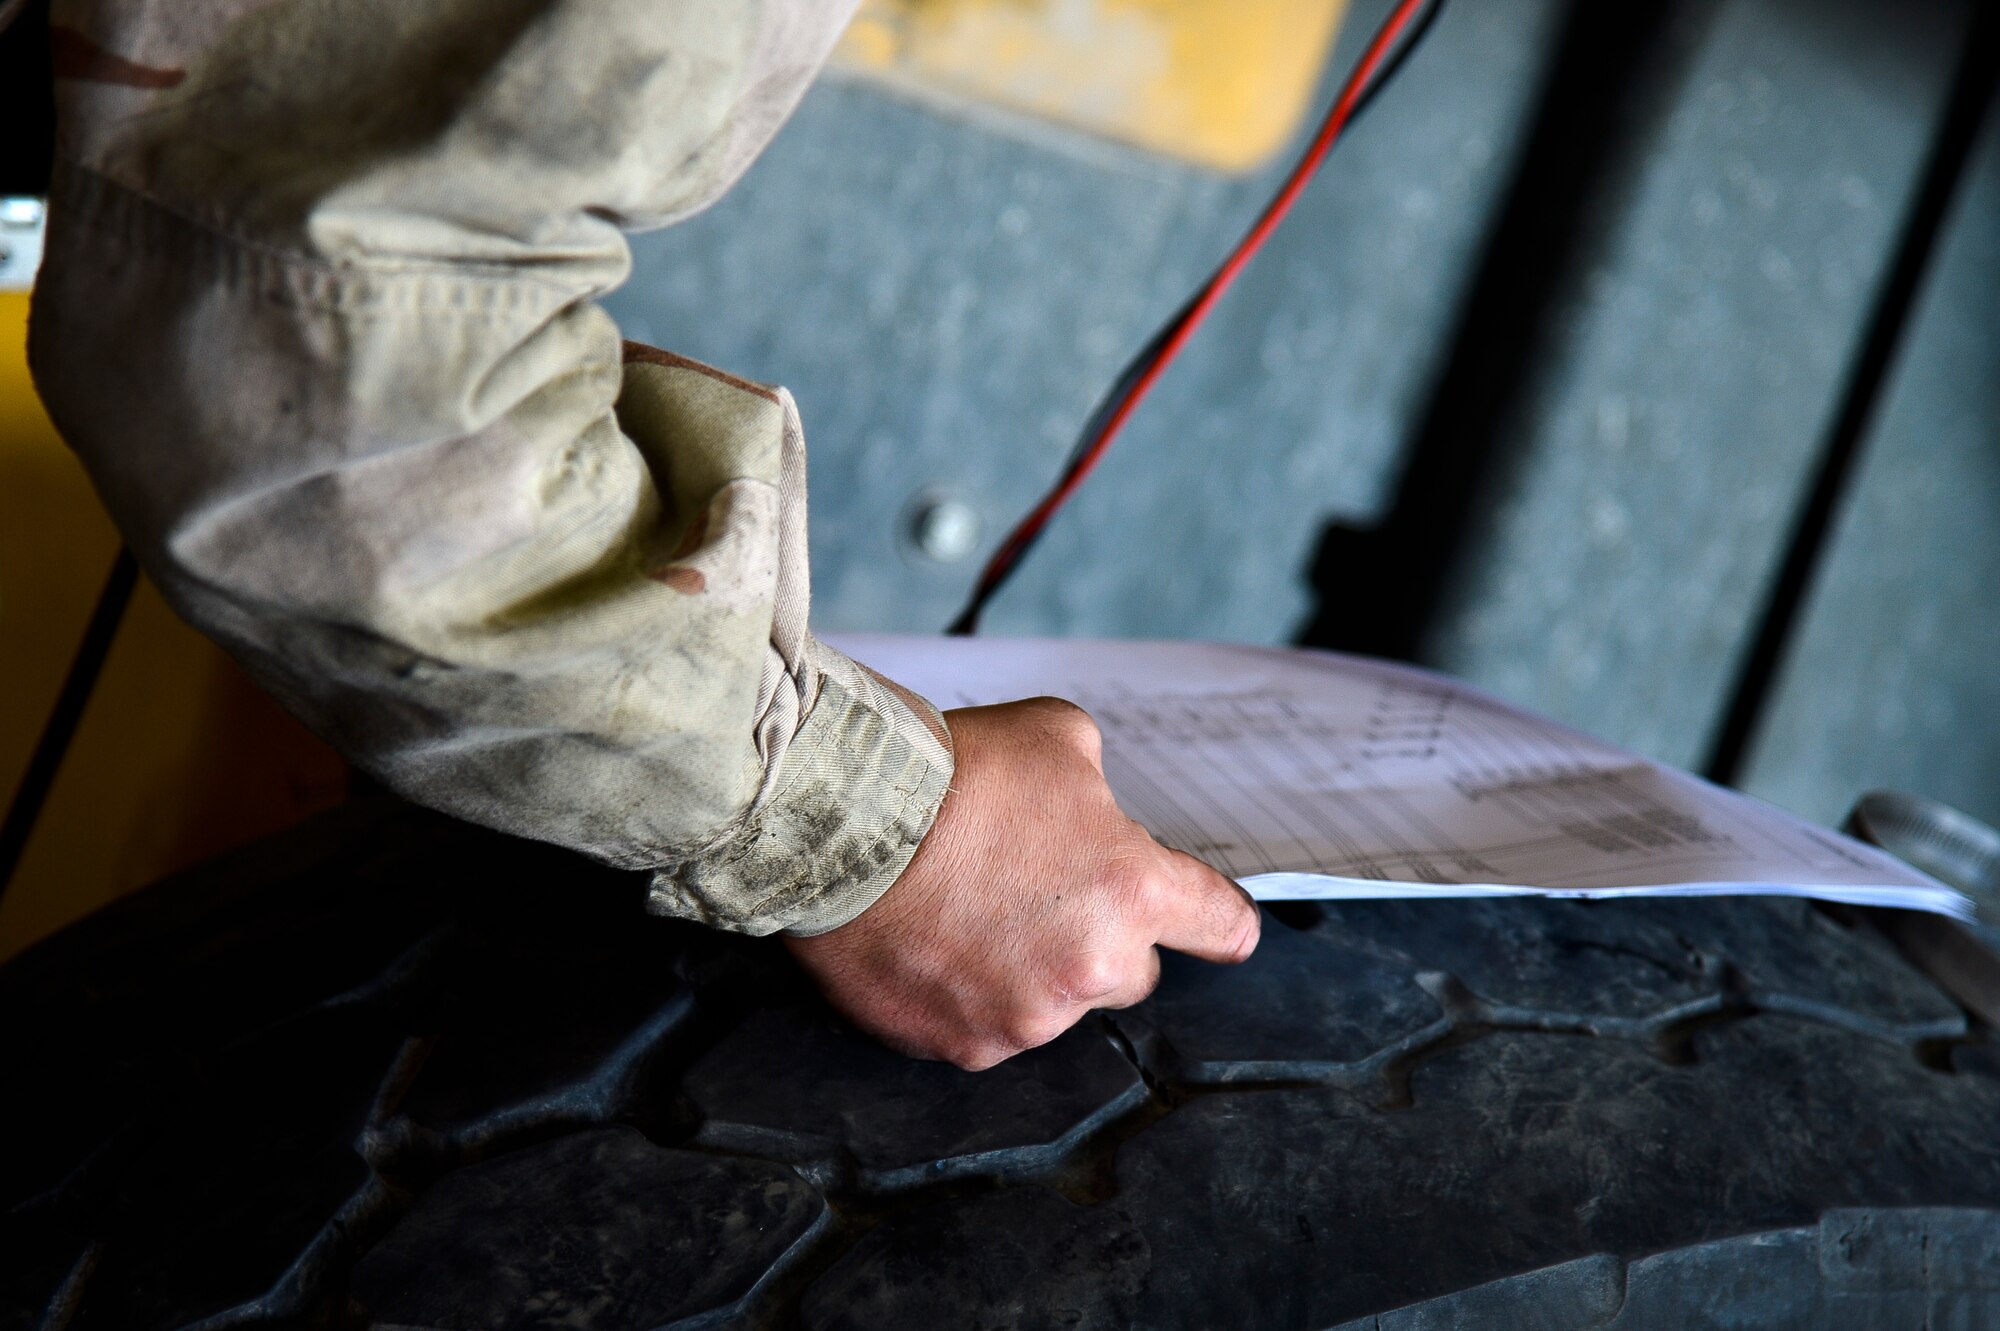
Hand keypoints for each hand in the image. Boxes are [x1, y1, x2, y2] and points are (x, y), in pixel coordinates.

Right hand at [785, 696, 1260, 1069]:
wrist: (845, 824)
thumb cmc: (954, 773)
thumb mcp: (1057, 737)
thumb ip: (1101, 786)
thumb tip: (1096, 810)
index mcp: (1134, 891)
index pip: (1220, 926)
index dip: (1219, 922)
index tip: (1222, 930)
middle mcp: (1093, 967)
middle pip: (1132, 974)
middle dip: (1100, 940)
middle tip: (1039, 895)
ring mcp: (1029, 1016)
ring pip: (1056, 1005)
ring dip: (1031, 970)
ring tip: (970, 912)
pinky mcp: (967, 1045)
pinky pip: (988, 1028)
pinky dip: (969, 997)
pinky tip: (935, 945)